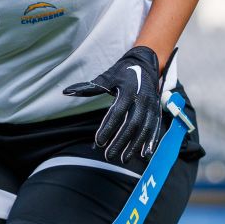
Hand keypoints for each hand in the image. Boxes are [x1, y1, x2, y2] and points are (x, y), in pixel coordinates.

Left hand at [63, 46, 172, 162]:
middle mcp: (142, 99)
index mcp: (128, 91)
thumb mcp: (107, 77)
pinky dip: (151, 142)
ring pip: (144, 129)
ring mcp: (151, 106)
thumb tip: (67, 92)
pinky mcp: (157, 111)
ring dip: (135, 145)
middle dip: (120, 141)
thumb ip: (89, 87)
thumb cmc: (123, 72)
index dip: (108, 128)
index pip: (117, 113)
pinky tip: (145, 154)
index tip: (98, 141)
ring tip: (124, 158)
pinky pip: (155, 128)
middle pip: (131, 124)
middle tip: (109, 156)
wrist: (146, 64)